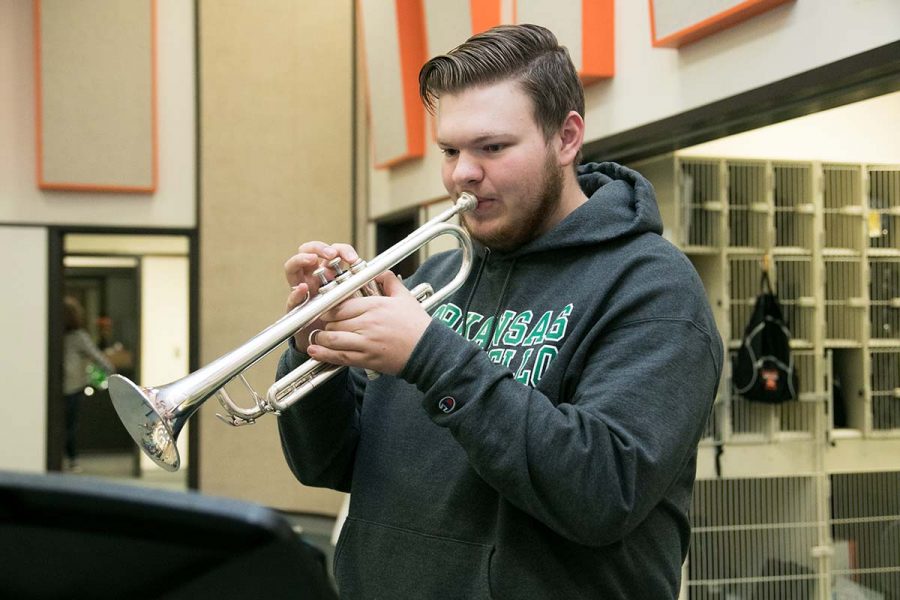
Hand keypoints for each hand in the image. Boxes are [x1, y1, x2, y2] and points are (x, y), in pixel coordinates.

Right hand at [283, 241, 360, 352]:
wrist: (329, 344)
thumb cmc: (345, 318)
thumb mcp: (356, 299)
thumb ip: (366, 287)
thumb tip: (384, 275)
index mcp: (330, 272)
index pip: (333, 252)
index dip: (342, 250)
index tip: (353, 258)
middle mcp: (313, 277)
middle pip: (309, 251)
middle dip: (319, 248)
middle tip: (331, 255)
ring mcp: (302, 289)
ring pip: (294, 266)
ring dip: (302, 259)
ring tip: (312, 259)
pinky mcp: (295, 306)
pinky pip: (292, 297)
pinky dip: (296, 292)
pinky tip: (302, 289)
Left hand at [306, 271, 431, 375]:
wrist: (427, 351)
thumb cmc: (417, 324)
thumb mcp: (405, 297)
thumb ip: (389, 281)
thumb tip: (378, 271)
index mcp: (375, 305)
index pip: (341, 304)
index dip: (328, 307)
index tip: (324, 308)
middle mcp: (368, 323)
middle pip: (334, 321)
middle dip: (325, 323)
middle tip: (321, 323)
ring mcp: (366, 342)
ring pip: (333, 339)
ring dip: (322, 338)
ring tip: (317, 337)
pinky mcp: (367, 358)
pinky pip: (340, 356)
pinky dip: (324, 355)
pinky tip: (314, 352)